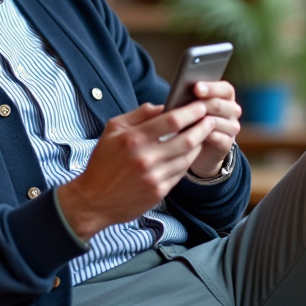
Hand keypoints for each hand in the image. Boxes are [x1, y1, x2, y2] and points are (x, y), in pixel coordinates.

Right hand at [56, 102, 216, 240]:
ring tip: (203, 135)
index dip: (191, 112)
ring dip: (199, 144)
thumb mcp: (112, 130)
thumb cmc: (102, 162)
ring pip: (187, 157)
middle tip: (210, 119)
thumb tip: (162, 106)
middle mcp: (146, 158)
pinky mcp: (159, 192)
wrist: (94, 200)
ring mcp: (154, 177)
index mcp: (134, 139)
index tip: (201, 106)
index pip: (172, 120)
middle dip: (203, 127)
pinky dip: (187, 161)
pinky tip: (189, 154)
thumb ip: (138, 115)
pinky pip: (181, 173)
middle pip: (187, 139)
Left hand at [187, 80, 241, 177]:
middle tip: (189, 107)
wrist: (197, 146)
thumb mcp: (190, 107)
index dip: (211, 88)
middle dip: (203, 105)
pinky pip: (221, 139)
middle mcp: (232, 110)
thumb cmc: (191, 120)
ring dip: (204, 123)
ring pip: (220, 122)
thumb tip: (181, 92)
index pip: (225, 89)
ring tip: (190, 123)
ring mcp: (232, 128)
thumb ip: (190, 98)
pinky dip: (209, 137)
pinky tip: (198, 136)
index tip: (196, 88)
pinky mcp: (228, 144)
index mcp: (225, 96)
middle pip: (220, 105)